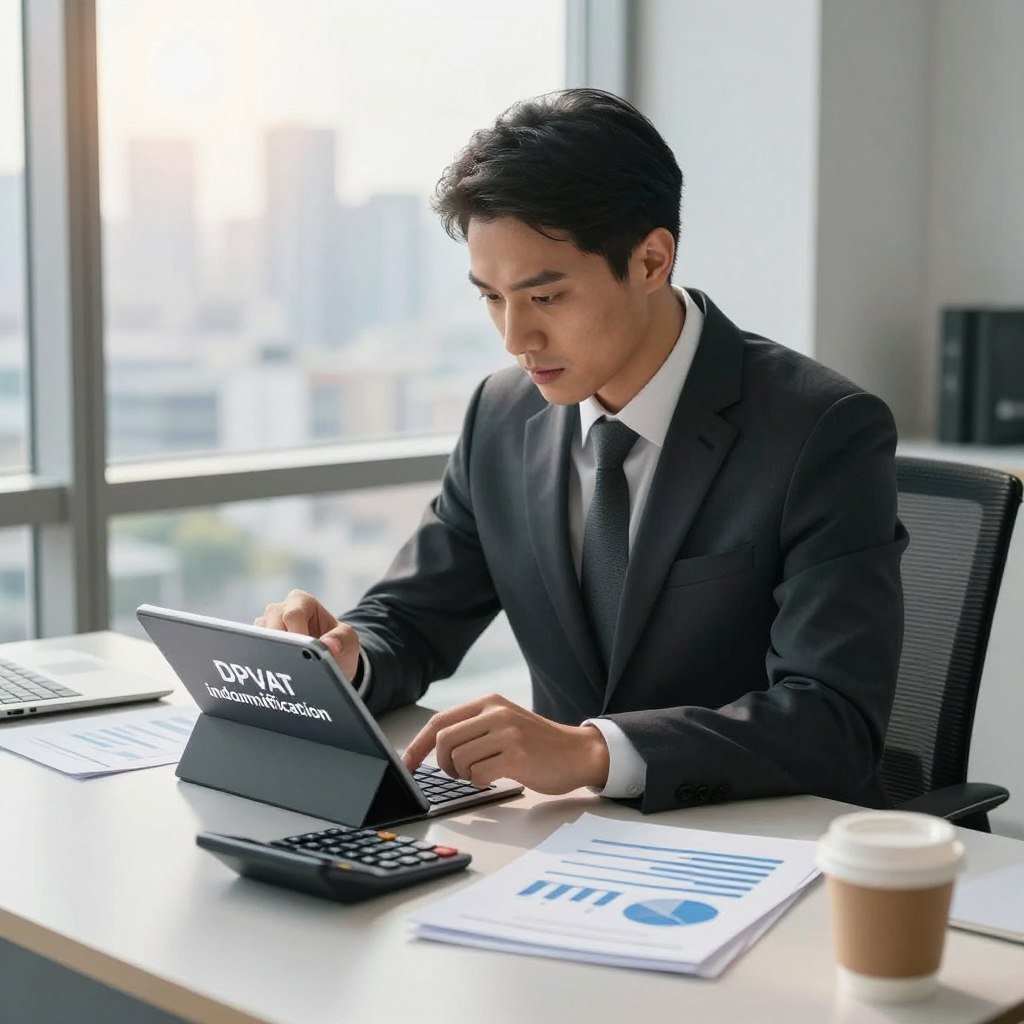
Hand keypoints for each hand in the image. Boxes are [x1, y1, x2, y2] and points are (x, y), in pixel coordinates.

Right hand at [255, 589, 360, 681]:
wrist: (331, 661)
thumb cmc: (338, 644)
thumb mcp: (348, 640)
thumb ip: (341, 639)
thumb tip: (329, 645)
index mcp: (302, 601)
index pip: (293, 614)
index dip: (297, 633)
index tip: (304, 650)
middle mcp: (281, 609)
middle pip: (272, 623)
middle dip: (282, 644)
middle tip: (291, 662)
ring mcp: (267, 624)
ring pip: (259, 636)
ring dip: (270, 652)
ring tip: (285, 667)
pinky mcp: (259, 641)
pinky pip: (254, 649)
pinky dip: (263, 660)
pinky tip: (274, 672)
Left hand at [401, 693, 610, 794]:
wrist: (578, 752)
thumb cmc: (537, 743)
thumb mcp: (504, 722)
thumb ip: (474, 727)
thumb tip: (434, 746)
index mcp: (489, 702)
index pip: (439, 721)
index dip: (418, 745)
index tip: (407, 764)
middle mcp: (495, 712)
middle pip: (443, 740)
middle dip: (442, 764)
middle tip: (457, 773)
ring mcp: (507, 732)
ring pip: (459, 759)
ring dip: (464, 774)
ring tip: (481, 773)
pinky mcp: (517, 755)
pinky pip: (478, 774)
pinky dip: (480, 782)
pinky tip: (495, 777)